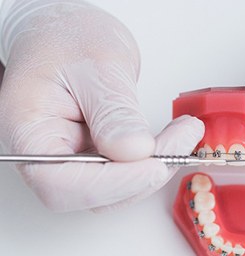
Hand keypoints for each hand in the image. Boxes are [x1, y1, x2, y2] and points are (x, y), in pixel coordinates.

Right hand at [0, 0, 203, 211]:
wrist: (69, 37)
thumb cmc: (69, 41)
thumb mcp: (96, 66)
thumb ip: (113, 113)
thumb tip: (134, 151)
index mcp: (29, 132)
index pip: (61, 183)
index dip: (112, 183)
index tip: (154, 165)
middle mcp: (46, 156)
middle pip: (92, 194)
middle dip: (143, 175)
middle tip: (181, 141)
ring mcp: (72, 161)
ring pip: (115, 191)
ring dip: (154, 170)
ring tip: (182, 134)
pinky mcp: (95, 159)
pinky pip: (125, 176)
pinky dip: (153, 163)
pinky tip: (172, 140)